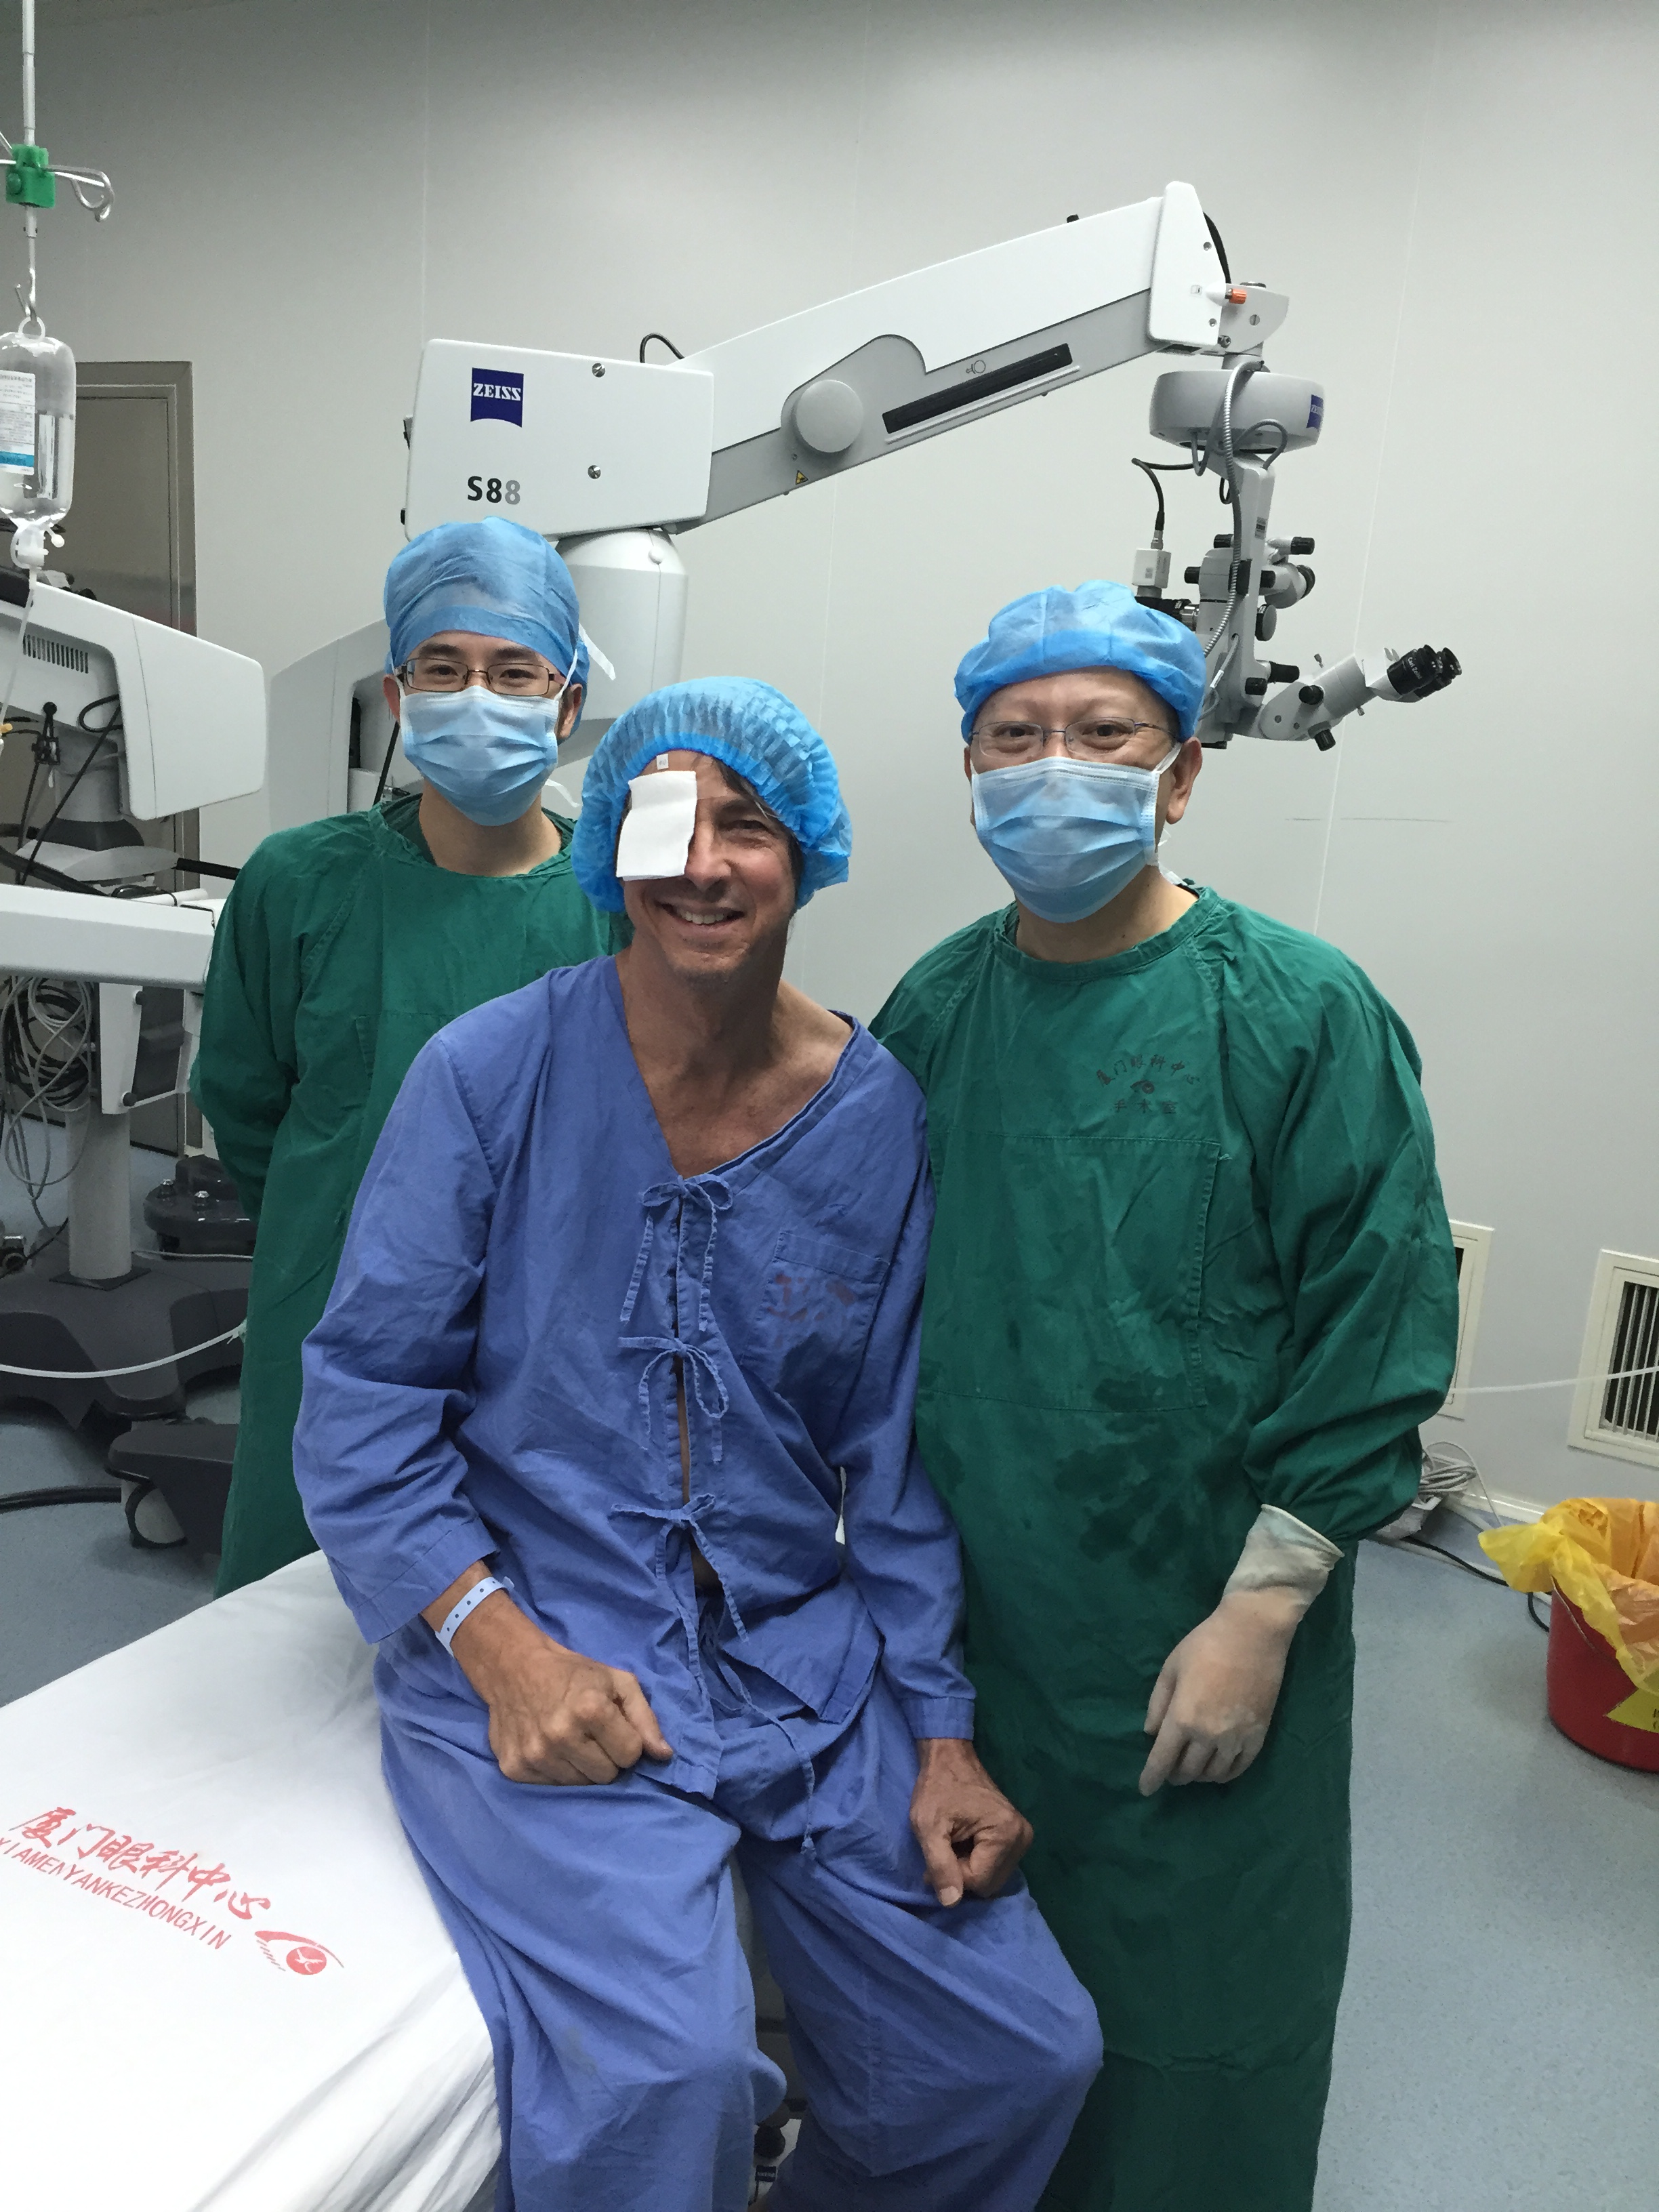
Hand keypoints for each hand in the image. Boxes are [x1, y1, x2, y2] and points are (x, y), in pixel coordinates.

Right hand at [441, 1582, 673, 1784]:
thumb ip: (645, 1718)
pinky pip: (552, 1787)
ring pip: (580, 1786)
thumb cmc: (574, 1674)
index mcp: (591, 1709)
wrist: (514, 1667)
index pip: (630, 1755)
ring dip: (581, 1767)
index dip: (627, 1742)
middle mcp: (561, 1735)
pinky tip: (549, 1747)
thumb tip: (664, 1756)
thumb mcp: (618, 1682)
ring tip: (570, 1740)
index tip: (614, 1728)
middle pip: (607, 1776)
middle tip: (592, 1735)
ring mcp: (535, 1755)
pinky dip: (556, 1771)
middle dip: (606, 1758)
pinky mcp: (514, 1768)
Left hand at [909, 1738, 1032, 1907]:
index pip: (979, 1882)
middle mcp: (1022, 1837)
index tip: (936, 1851)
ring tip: (954, 1842)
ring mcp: (1023, 1837)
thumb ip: (939, 1865)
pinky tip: (965, 1841)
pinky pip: (996, 1866)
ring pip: (992, 1878)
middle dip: (962, 1873)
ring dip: (969, 1868)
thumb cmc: (937, 1788)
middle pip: (989, 1884)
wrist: (949, 1758)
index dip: (952, 1874)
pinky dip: (978, 1861)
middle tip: (945, 1846)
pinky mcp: (1017, 1836)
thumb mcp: (928, 1826)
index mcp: (1006, 1833)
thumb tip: (952, 1903)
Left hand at [1138, 1586, 1304, 1796]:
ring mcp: (1236, 1738)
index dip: (1151, 1778)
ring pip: (1213, 1774)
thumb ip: (1157, 1704)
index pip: (1162, 1760)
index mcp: (1183, 1718)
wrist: (1252, 1634)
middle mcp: (1208, 1735)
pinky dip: (1224, 1774)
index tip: (1145, 1789)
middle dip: (1174, 1775)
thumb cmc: (1204, 1645)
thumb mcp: (1170, 1669)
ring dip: (1198, 1775)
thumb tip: (1151, 1734)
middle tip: (1169, 1769)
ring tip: (1192, 1768)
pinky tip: (1217, 1769)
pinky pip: (1239, 1768)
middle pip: (1188, 1771)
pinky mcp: (1258, 1736)